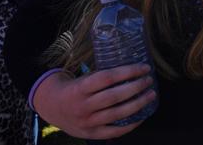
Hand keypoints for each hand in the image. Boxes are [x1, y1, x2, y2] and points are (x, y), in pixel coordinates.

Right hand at [31, 65, 156, 139]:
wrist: (52, 107)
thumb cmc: (74, 89)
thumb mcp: (83, 79)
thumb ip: (102, 77)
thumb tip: (132, 68)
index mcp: (80, 88)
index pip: (107, 78)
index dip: (128, 72)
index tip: (144, 67)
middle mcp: (83, 106)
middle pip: (114, 97)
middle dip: (136, 88)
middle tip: (149, 81)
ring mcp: (87, 122)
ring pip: (117, 114)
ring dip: (138, 104)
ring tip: (150, 95)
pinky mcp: (91, 134)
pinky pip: (114, 131)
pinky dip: (131, 124)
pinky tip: (142, 115)